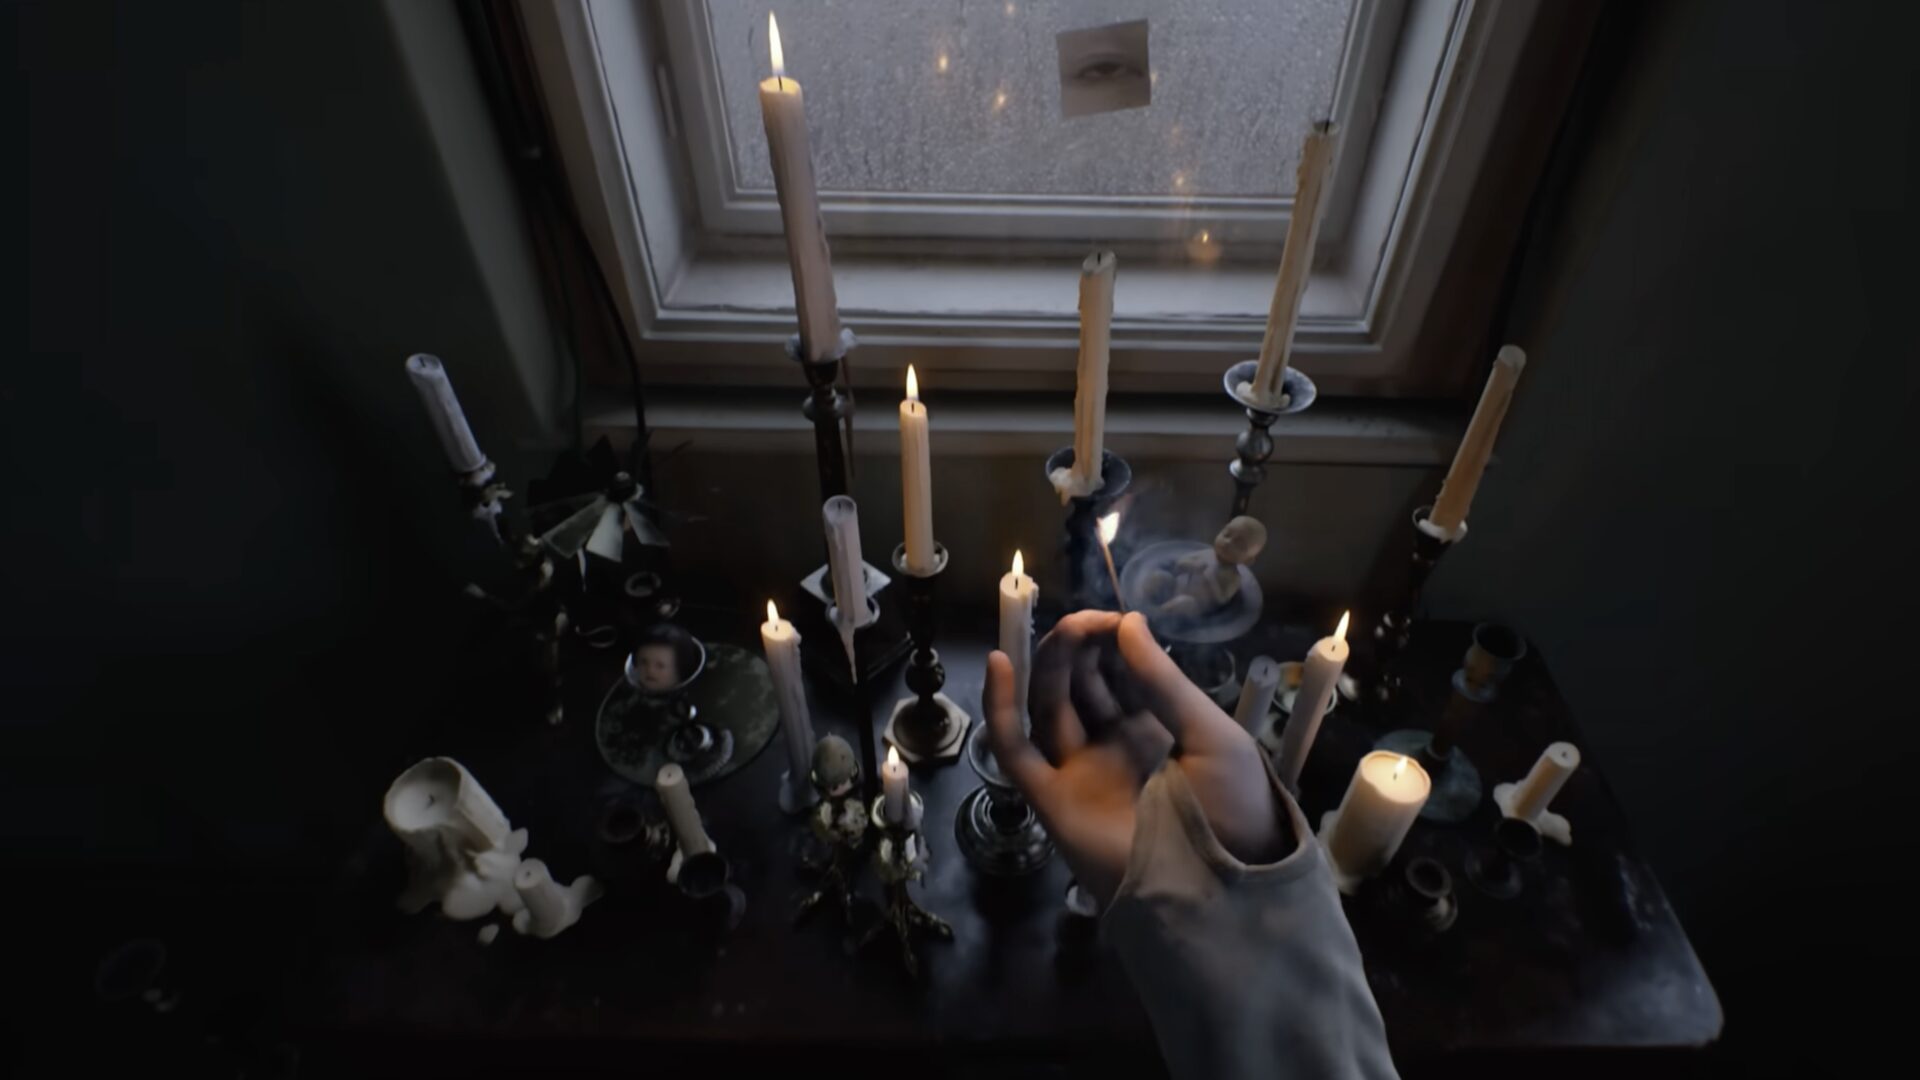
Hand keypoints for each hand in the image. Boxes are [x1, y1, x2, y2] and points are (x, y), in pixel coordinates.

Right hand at [984, 611, 1288, 907]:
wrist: (1224, 886)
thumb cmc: (1233, 811)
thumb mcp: (1212, 735)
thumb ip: (1164, 682)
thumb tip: (1127, 622)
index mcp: (1155, 731)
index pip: (1119, 674)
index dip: (1111, 641)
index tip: (1114, 616)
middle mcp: (1112, 746)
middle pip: (1079, 685)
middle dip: (1079, 647)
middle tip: (1086, 621)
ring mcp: (1080, 770)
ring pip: (1049, 706)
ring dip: (1048, 665)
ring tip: (1061, 631)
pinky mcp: (1053, 798)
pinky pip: (1016, 750)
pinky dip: (1000, 709)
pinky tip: (1001, 664)